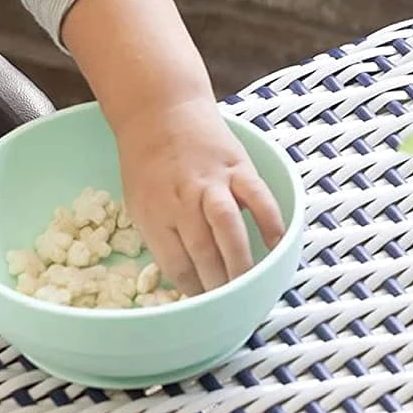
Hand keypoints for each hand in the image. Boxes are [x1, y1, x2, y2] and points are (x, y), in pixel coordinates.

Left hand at [112, 94, 286, 296]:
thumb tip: (182, 275)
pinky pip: (257, 196)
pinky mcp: (235, 165)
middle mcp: (182, 200)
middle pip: (202, 253)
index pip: (175, 264)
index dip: (191, 289)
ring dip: (239, 261)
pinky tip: (276, 243)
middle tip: (229, 305)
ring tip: (249, 285)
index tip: (203, 304)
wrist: (159, 108)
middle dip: (217, 285)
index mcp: (153, 213)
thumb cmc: (145, 160)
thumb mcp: (137, 200)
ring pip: (227, 228)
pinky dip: (269, 221)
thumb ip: (159, 234)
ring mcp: (211, 181)